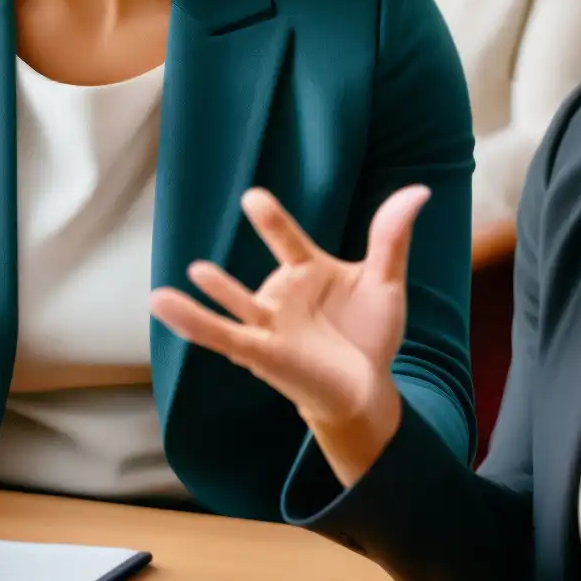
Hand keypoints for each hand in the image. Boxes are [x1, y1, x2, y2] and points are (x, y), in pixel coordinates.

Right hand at [150, 186, 428, 487]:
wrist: (367, 390)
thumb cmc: (368, 334)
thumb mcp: (385, 282)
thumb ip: (391, 238)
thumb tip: (418, 190)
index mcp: (307, 271)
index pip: (289, 240)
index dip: (273, 222)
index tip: (254, 200)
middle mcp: (282, 294)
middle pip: (267, 269)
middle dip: (259, 242)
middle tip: (244, 203)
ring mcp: (269, 324)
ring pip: (235, 304)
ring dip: (217, 290)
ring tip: (192, 270)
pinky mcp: (263, 353)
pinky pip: (224, 336)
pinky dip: (195, 322)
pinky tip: (163, 305)